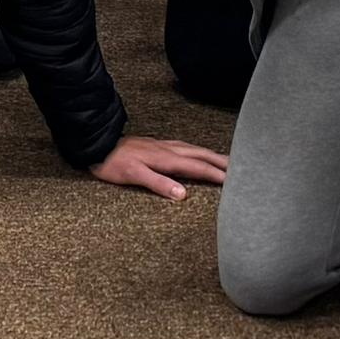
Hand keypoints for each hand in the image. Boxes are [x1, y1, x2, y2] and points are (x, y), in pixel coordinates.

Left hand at [89, 134, 227, 198]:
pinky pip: (185, 147)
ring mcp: (163, 146)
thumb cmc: (113, 163)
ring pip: (194, 149)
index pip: (198, 167)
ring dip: (212, 154)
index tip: (235, 180)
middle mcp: (168, 150)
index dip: (217, 174)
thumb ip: (159, 184)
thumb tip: (183, 194)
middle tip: (242, 167)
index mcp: (166, 158)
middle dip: (221, 161)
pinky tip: (196, 154)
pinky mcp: (157, 146)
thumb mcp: (134, 176)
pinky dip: (198, 151)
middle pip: (201, 154)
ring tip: (226, 160)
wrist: (97, 144)